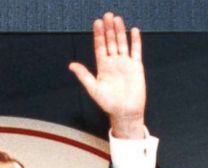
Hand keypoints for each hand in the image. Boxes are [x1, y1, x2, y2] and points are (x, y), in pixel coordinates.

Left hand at [68, 12, 146, 138]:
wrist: (125, 112)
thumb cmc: (109, 103)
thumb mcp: (93, 89)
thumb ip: (84, 75)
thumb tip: (71, 65)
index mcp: (102, 66)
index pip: (100, 46)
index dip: (98, 34)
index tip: (97, 23)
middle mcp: (113, 62)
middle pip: (110, 41)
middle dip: (109, 28)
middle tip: (107, 15)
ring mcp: (125, 63)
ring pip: (122, 43)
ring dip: (120, 31)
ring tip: (117, 19)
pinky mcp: (136, 67)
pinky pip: (136, 51)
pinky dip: (135, 41)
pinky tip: (134, 31)